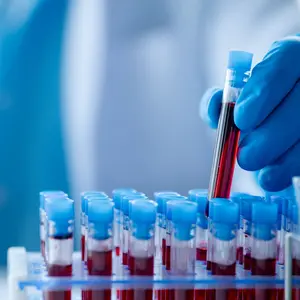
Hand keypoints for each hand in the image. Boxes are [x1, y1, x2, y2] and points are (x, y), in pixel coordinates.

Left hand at [200, 36, 299, 191]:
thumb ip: (220, 100)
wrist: (280, 117)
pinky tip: (276, 178)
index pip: (286, 61)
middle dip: (271, 136)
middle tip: (246, 158)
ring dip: (286, 160)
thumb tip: (215, 110)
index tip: (241, 119)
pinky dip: (292, 168)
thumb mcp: (236, 96)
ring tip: (262, 176)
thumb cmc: (256, 104)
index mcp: (291, 56)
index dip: (263, 91)